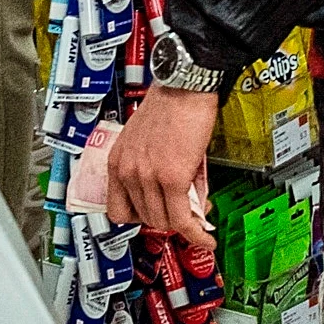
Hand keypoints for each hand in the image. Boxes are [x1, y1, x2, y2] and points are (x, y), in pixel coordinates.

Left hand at [107, 86, 218, 244]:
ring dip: (185, 225)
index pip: (119, 210)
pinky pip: (182, 218)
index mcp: (117, 161)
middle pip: (145, 218)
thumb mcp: (147, 141)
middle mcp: (127, 171)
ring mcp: (148, 177)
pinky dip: (195, 232)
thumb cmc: (170, 105)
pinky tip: (206, 237)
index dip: (141, 218)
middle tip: (187, 214)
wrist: (185, 86)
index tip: (157, 217)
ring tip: (200, 218)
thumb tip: (180, 199)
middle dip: (169, 220)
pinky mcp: (172, 179)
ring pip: (164, 221)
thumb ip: (155, 171)